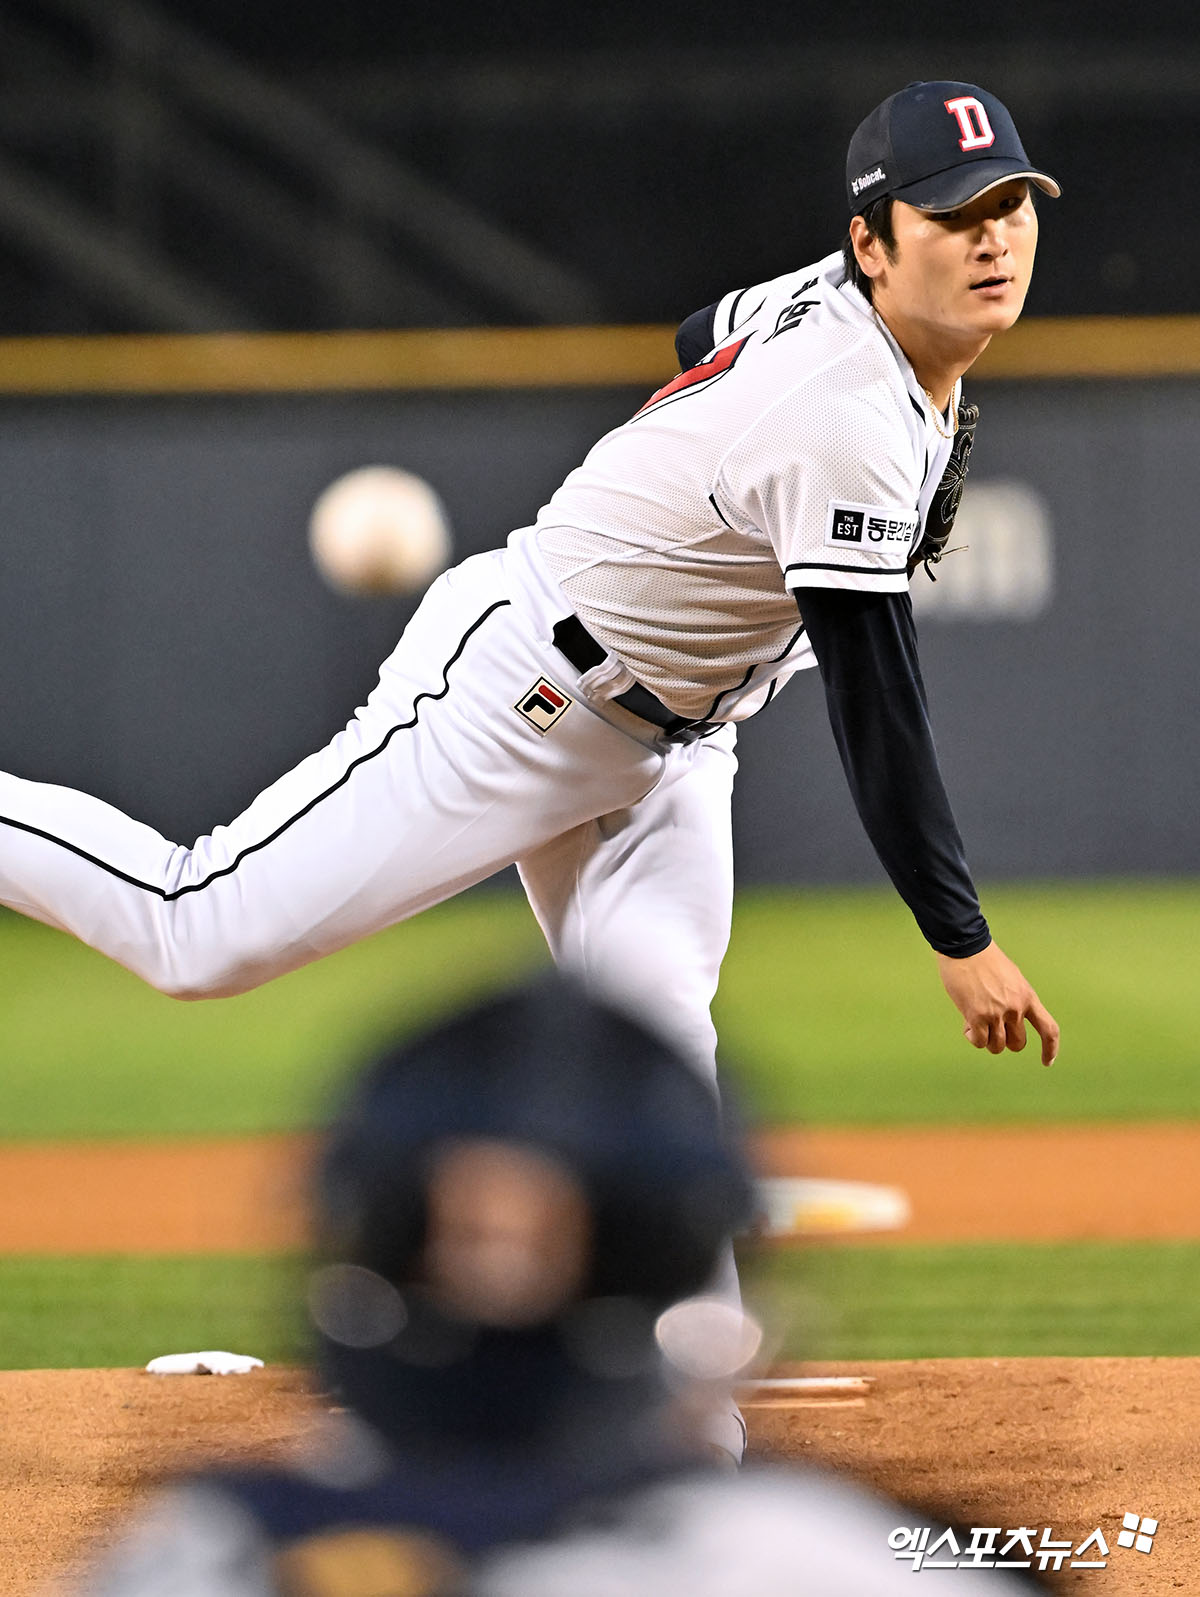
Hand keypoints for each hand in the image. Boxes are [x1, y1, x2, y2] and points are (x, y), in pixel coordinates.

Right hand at [936, 942, 1058, 1065]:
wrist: (965, 947)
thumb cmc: (984, 960)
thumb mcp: (1011, 979)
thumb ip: (1015, 999)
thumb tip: (1009, 1021)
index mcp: (1028, 997)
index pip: (1049, 1029)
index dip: (1050, 1049)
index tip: (1047, 1061)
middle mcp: (1016, 1008)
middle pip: (1018, 1044)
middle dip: (1005, 1041)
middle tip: (991, 1029)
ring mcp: (997, 1013)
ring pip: (997, 1046)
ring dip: (986, 1040)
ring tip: (975, 1023)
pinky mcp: (977, 1016)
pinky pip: (979, 1041)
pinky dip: (972, 1037)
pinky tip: (966, 1024)